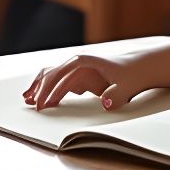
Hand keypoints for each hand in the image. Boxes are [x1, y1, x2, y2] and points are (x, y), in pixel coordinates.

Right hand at [24, 53, 152, 111]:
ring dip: (39, 88)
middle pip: (52, 74)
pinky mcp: (78, 79)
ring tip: (28, 100)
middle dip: (42, 90)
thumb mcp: (128, 86)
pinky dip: (47, 91)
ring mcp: (76, 71)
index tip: (45, 103)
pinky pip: (57, 84)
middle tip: (36, 108)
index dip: (52, 88)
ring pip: (51, 77)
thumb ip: (116, 94)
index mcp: (85, 62)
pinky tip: (39, 99)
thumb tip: (105, 102)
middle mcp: (77, 64)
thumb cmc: (132, 74)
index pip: (62, 73)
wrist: (141, 68)